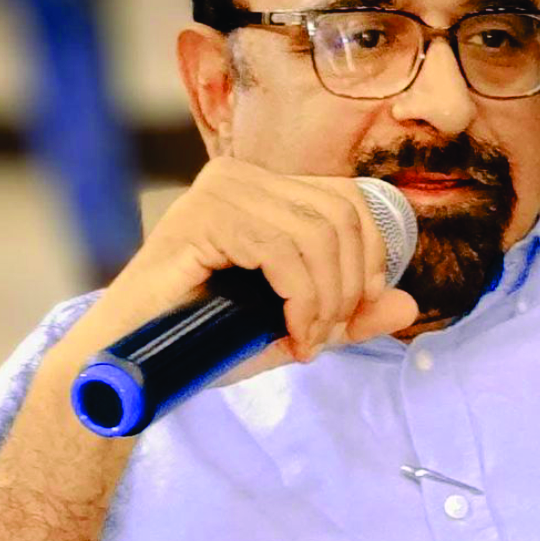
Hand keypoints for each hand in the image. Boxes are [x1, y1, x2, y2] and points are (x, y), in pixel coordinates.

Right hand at [63, 157, 418, 379]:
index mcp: (265, 190)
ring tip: (303, 340)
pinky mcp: (203, 216)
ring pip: (319, 235)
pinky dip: (301, 301)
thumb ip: (348, 315)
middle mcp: (243, 177)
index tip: (347, 318)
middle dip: (348, 288)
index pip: (352, 202)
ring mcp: (220, 190)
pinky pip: (284, 251)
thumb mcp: (291, 326)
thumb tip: (408, 305)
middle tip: (321, 336)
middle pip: (343, 216)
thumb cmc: (202, 340)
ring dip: (325, 302)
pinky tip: (290, 334)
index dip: (368, 262)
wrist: (131, 363)